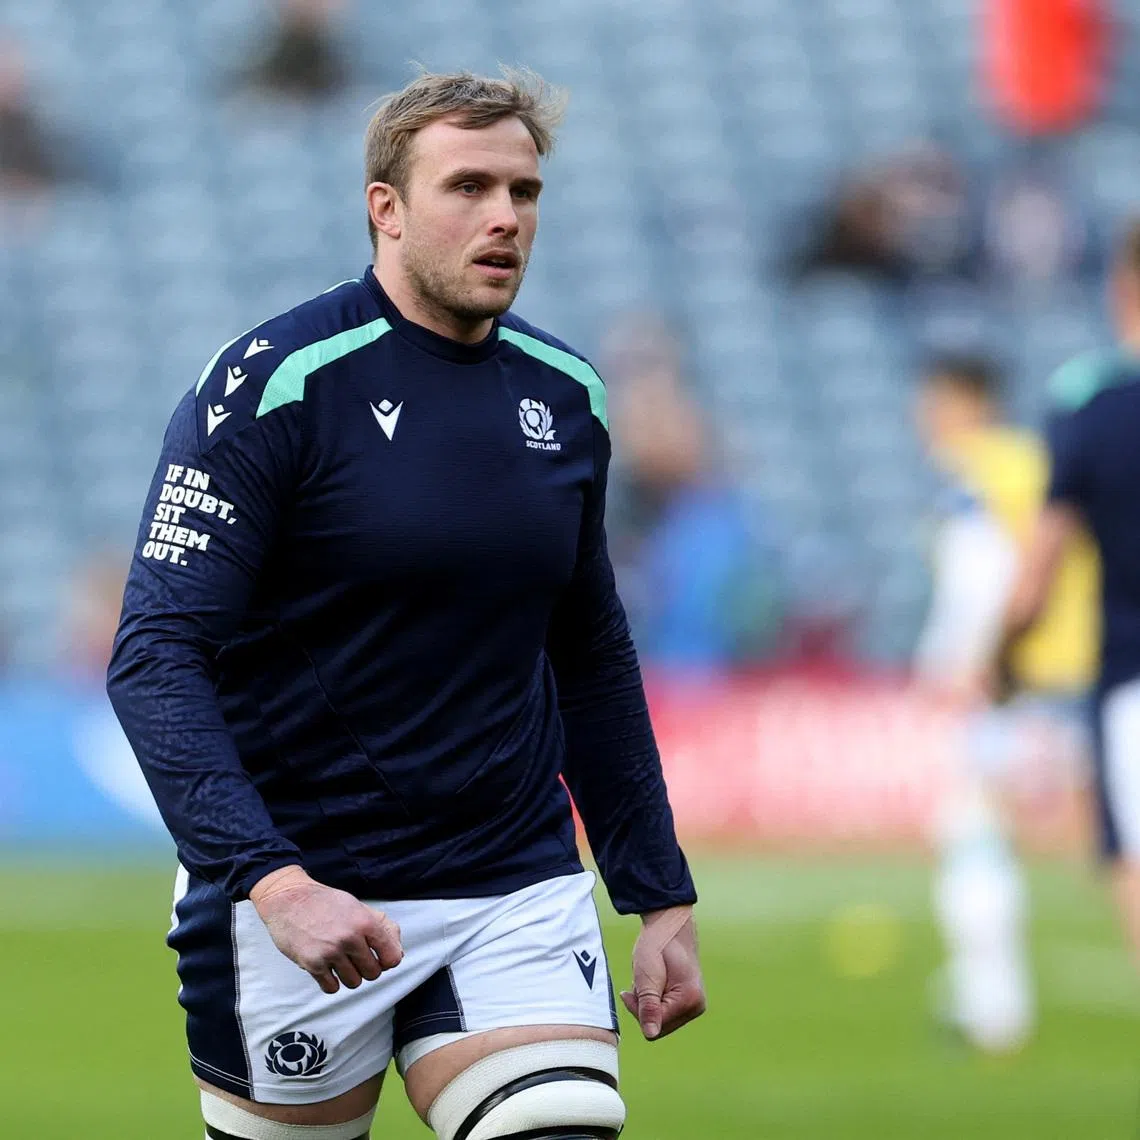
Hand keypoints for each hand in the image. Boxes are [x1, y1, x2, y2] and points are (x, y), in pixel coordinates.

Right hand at [249, 865, 403, 993]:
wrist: (289, 899)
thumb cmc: (325, 902)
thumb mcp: (358, 906)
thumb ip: (382, 927)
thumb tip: (398, 952)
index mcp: (366, 922)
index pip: (392, 957)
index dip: (386, 960)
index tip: (377, 957)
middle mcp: (350, 938)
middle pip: (373, 973)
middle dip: (366, 968)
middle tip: (355, 958)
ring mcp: (331, 952)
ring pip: (354, 983)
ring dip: (349, 976)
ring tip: (340, 962)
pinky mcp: (312, 963)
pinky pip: (332, 988)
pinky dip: (331, 982)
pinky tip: (327, 968)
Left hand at [620, 905, 705, 1040]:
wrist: (668, 924)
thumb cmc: (657, 945)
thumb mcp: (647, 976)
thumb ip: (649, 1006)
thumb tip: (650, 1034)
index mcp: (690, 1000)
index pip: (656, 1027)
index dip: (638, 1011)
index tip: (629, 991)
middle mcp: (697, 1006)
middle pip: (659, 1026)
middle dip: (643, 1006)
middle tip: (640, 982)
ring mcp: (695, 1004)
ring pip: (660, 1019)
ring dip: (647, 1001)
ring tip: (648, 979)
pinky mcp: (689, 1000)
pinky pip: (664, 1010)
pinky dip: (654, 998)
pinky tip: (654, 981)